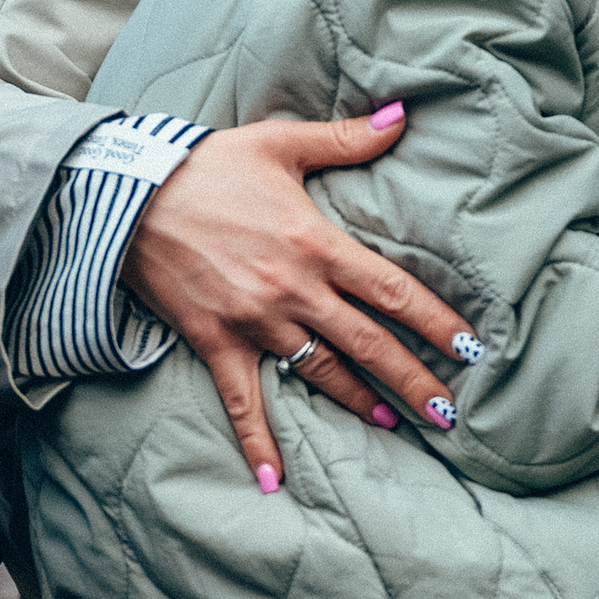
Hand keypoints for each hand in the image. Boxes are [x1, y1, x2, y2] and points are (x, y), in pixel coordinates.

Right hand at [122, 113, 473, 489]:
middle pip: (368, 343)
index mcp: (317, 243)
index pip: (392, 290)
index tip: (470, 348)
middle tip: (450, 411)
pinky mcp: (216, 342)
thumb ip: (347, 138)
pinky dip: (259, 445)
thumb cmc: (209, 165)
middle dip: (413, 379)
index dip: (434, 321)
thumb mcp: (280, 142)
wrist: (129, 195)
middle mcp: (294, 291)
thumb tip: (401, 116)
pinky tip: (277, 483)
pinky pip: (244, 402)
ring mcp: (255, 323)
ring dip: (359, 402)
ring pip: (320, 373)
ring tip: (396, 424)